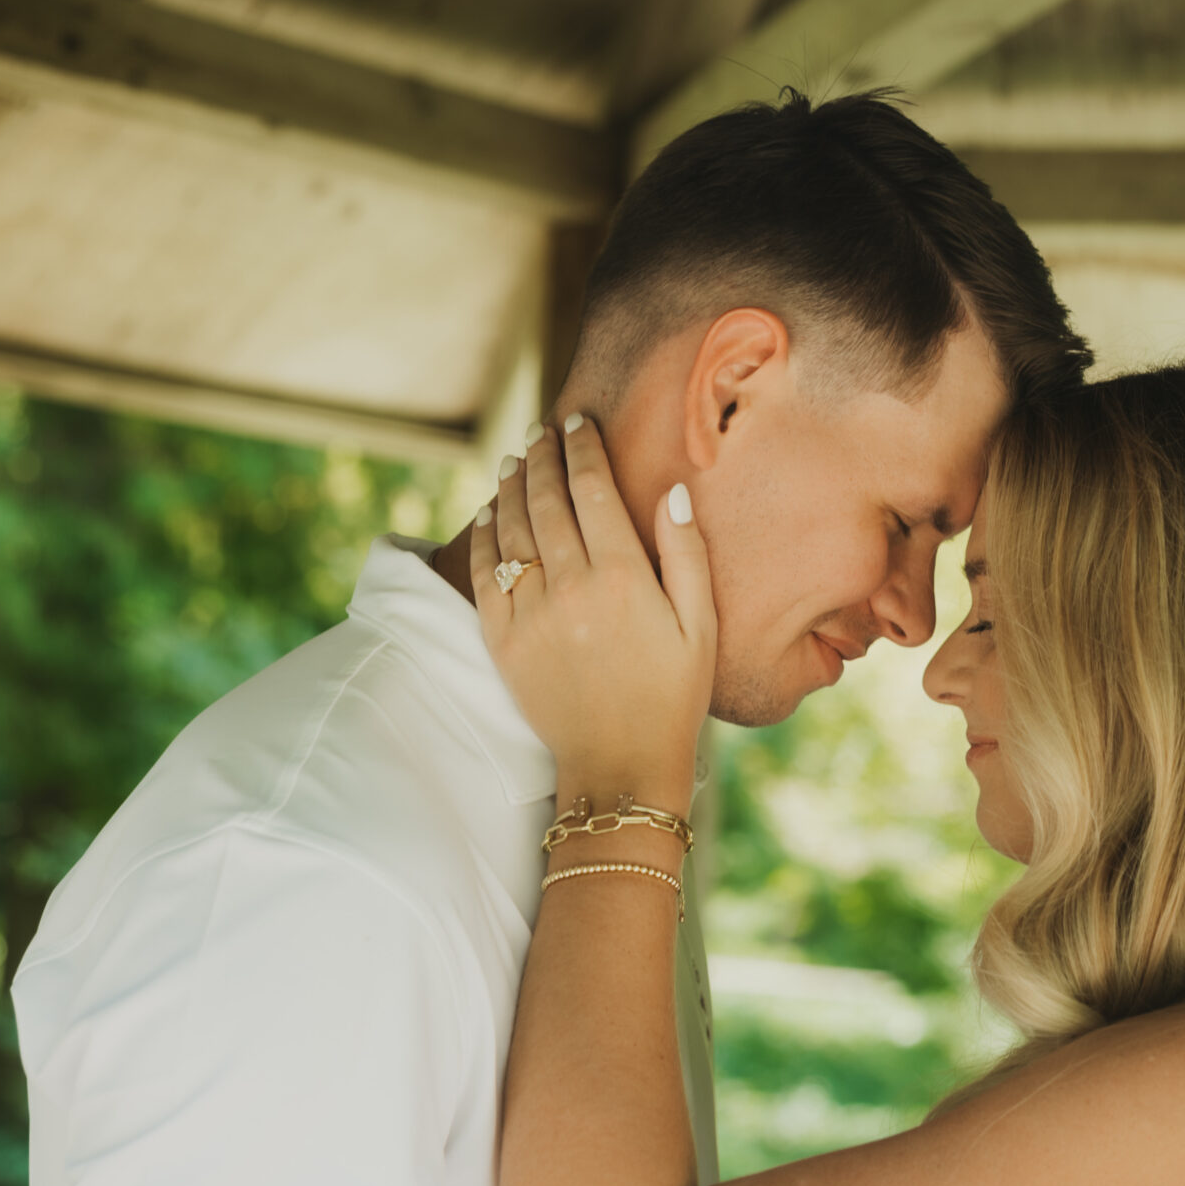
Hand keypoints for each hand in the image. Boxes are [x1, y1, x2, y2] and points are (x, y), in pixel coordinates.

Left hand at [471, 416, 713, 813]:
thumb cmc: (672, 695)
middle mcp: (570, 588)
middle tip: (542, 431)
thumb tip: (672, 491)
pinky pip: (485, 572)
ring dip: (510, 487)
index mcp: (622, 578)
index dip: (583, 448)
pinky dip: (484, 534)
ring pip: (510, 528)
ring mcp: (530, 613)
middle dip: (542, 456)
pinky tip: (490, 514)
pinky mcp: (502, 640)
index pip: (592, 489)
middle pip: (545, 499)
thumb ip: (687, 554)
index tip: (578, 422)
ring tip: (515, 461)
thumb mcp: (700, 625)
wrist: (620, 763)